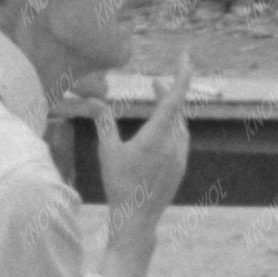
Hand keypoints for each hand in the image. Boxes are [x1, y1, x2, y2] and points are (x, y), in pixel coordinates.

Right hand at [94, 49, 192, 225]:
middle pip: (177, 110)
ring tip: (157, 102)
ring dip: (170, 111)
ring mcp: (179, 158)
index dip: (182, 74)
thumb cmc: (120, 185)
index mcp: (158, 136)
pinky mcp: (180, 169)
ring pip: (181, 125)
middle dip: (167, 93)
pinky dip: (172, 128)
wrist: (137, 220)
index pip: (176, 97)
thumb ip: (104, 122)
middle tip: (155, 82)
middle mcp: (174, 144)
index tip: (184, 56)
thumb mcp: (108, 150)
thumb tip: (93, 100)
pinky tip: (160, 130)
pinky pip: (181, 140)